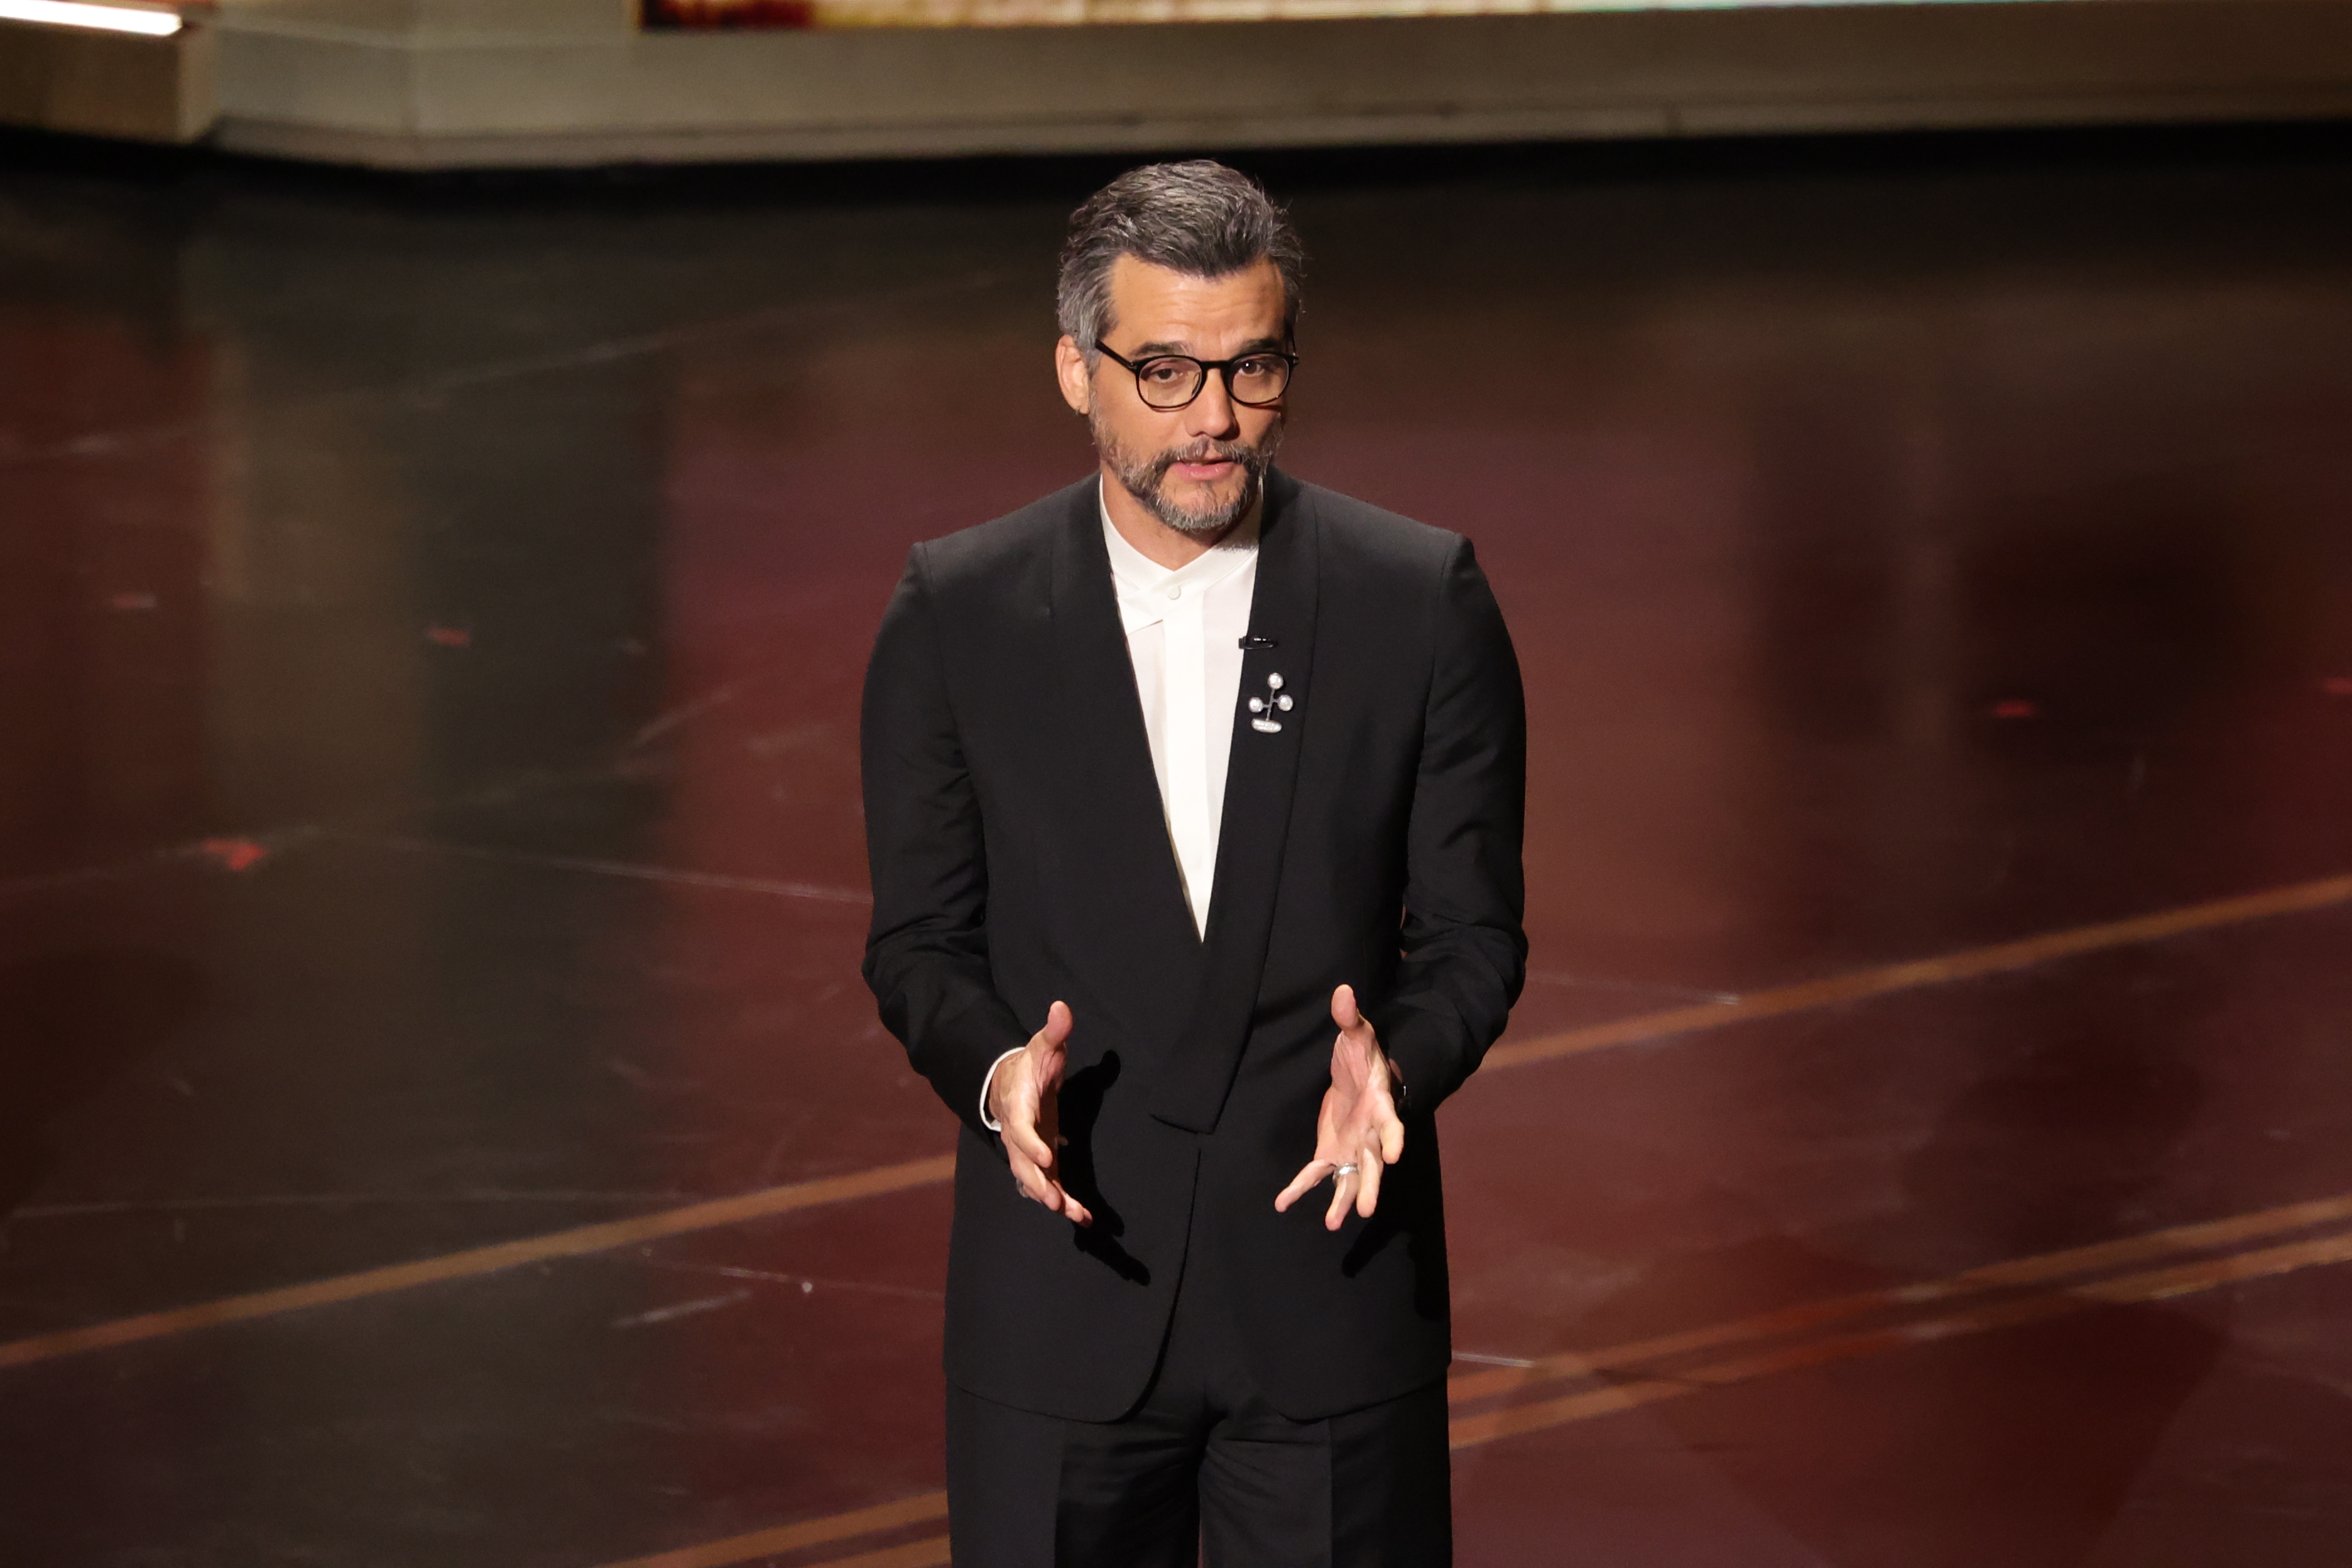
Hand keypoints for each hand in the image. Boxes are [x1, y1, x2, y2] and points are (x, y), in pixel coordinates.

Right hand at [988, 1001, 1092, 1227]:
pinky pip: (1049, 1186)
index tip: (1047, 1156)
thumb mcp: (1042, 1046)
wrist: (1012, 1083)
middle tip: (1055, 1202)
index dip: (1031, 1143)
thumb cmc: (1030, 1064)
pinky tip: (1084, 1217)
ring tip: (1074, 1215)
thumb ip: (1054, 1031)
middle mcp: (1019, 1136)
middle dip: (1039, 1184)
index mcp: (1018, 1106)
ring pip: (1034, 1182)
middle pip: (1022, 1165)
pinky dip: (1064, 1202)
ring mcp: (1028, 1152)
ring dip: (1052, 1199)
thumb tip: (1062, 1007)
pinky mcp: (1042, 1161)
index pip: (1020, 1128)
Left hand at [1275, 984, 1405, 1230]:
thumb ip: (1349, 1018)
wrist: (1359, 1075)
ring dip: (1344, 1200)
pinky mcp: (1333, 1151)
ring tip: (1333, 1224)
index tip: (1394, 1156)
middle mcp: (1370, 1133)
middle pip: (1373, 1164)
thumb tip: (1342, 990)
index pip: (1391, 1124)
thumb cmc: (1362, 1054)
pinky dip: (1301, 1189)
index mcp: (1380, 1105)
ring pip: (1352, 1177)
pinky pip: (1317, 1174)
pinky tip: (1282, 1204)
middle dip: (1370, 1186)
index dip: (1393, 1139)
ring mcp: (1353, 1146)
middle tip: (1366, 1210)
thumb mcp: (1357, 1034)